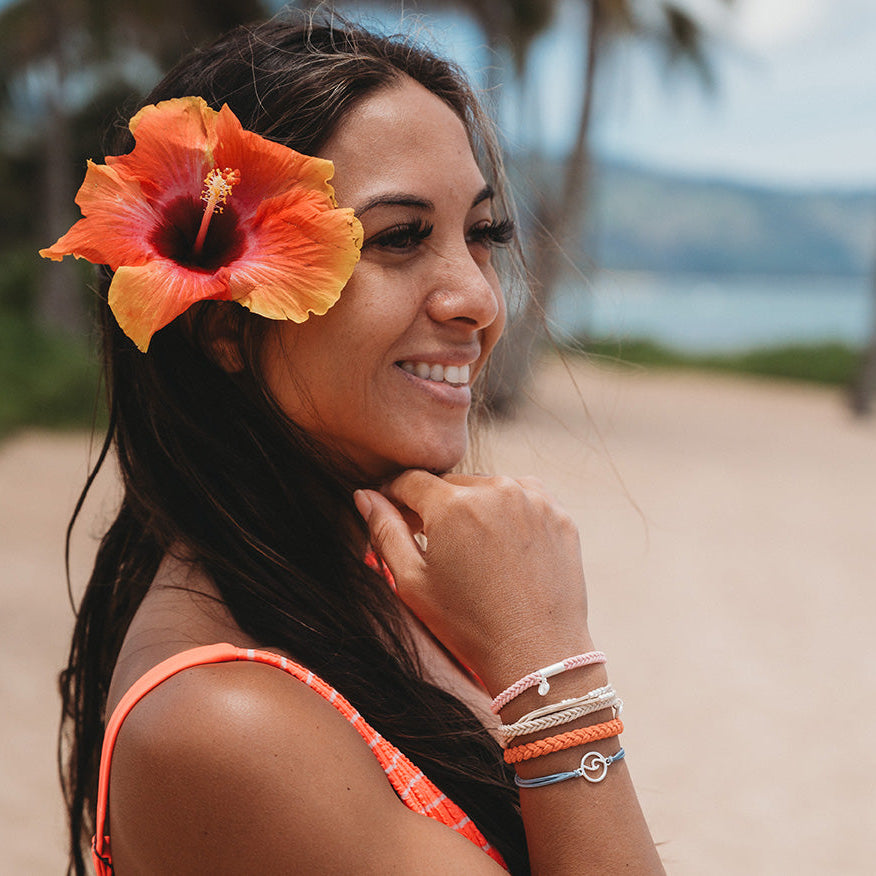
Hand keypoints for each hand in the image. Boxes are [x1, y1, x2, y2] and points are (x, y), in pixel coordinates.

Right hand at [354, 471, 591, 693]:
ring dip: (473, 505)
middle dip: (435, 504)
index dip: (394, 494)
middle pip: (450, 483)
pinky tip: (502, 544)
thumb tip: (364, 495)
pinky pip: (523, 497)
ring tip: (470, 547)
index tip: (391, 509)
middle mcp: (495, 489)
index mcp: (453, 506)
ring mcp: (532, 499)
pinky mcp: (558, 513)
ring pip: (487, 486)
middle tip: (431, 538)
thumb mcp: (413, 582)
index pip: (410, 480)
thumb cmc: (468, 624)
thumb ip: (385, 531)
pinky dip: (508, 511)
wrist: (537, 653)